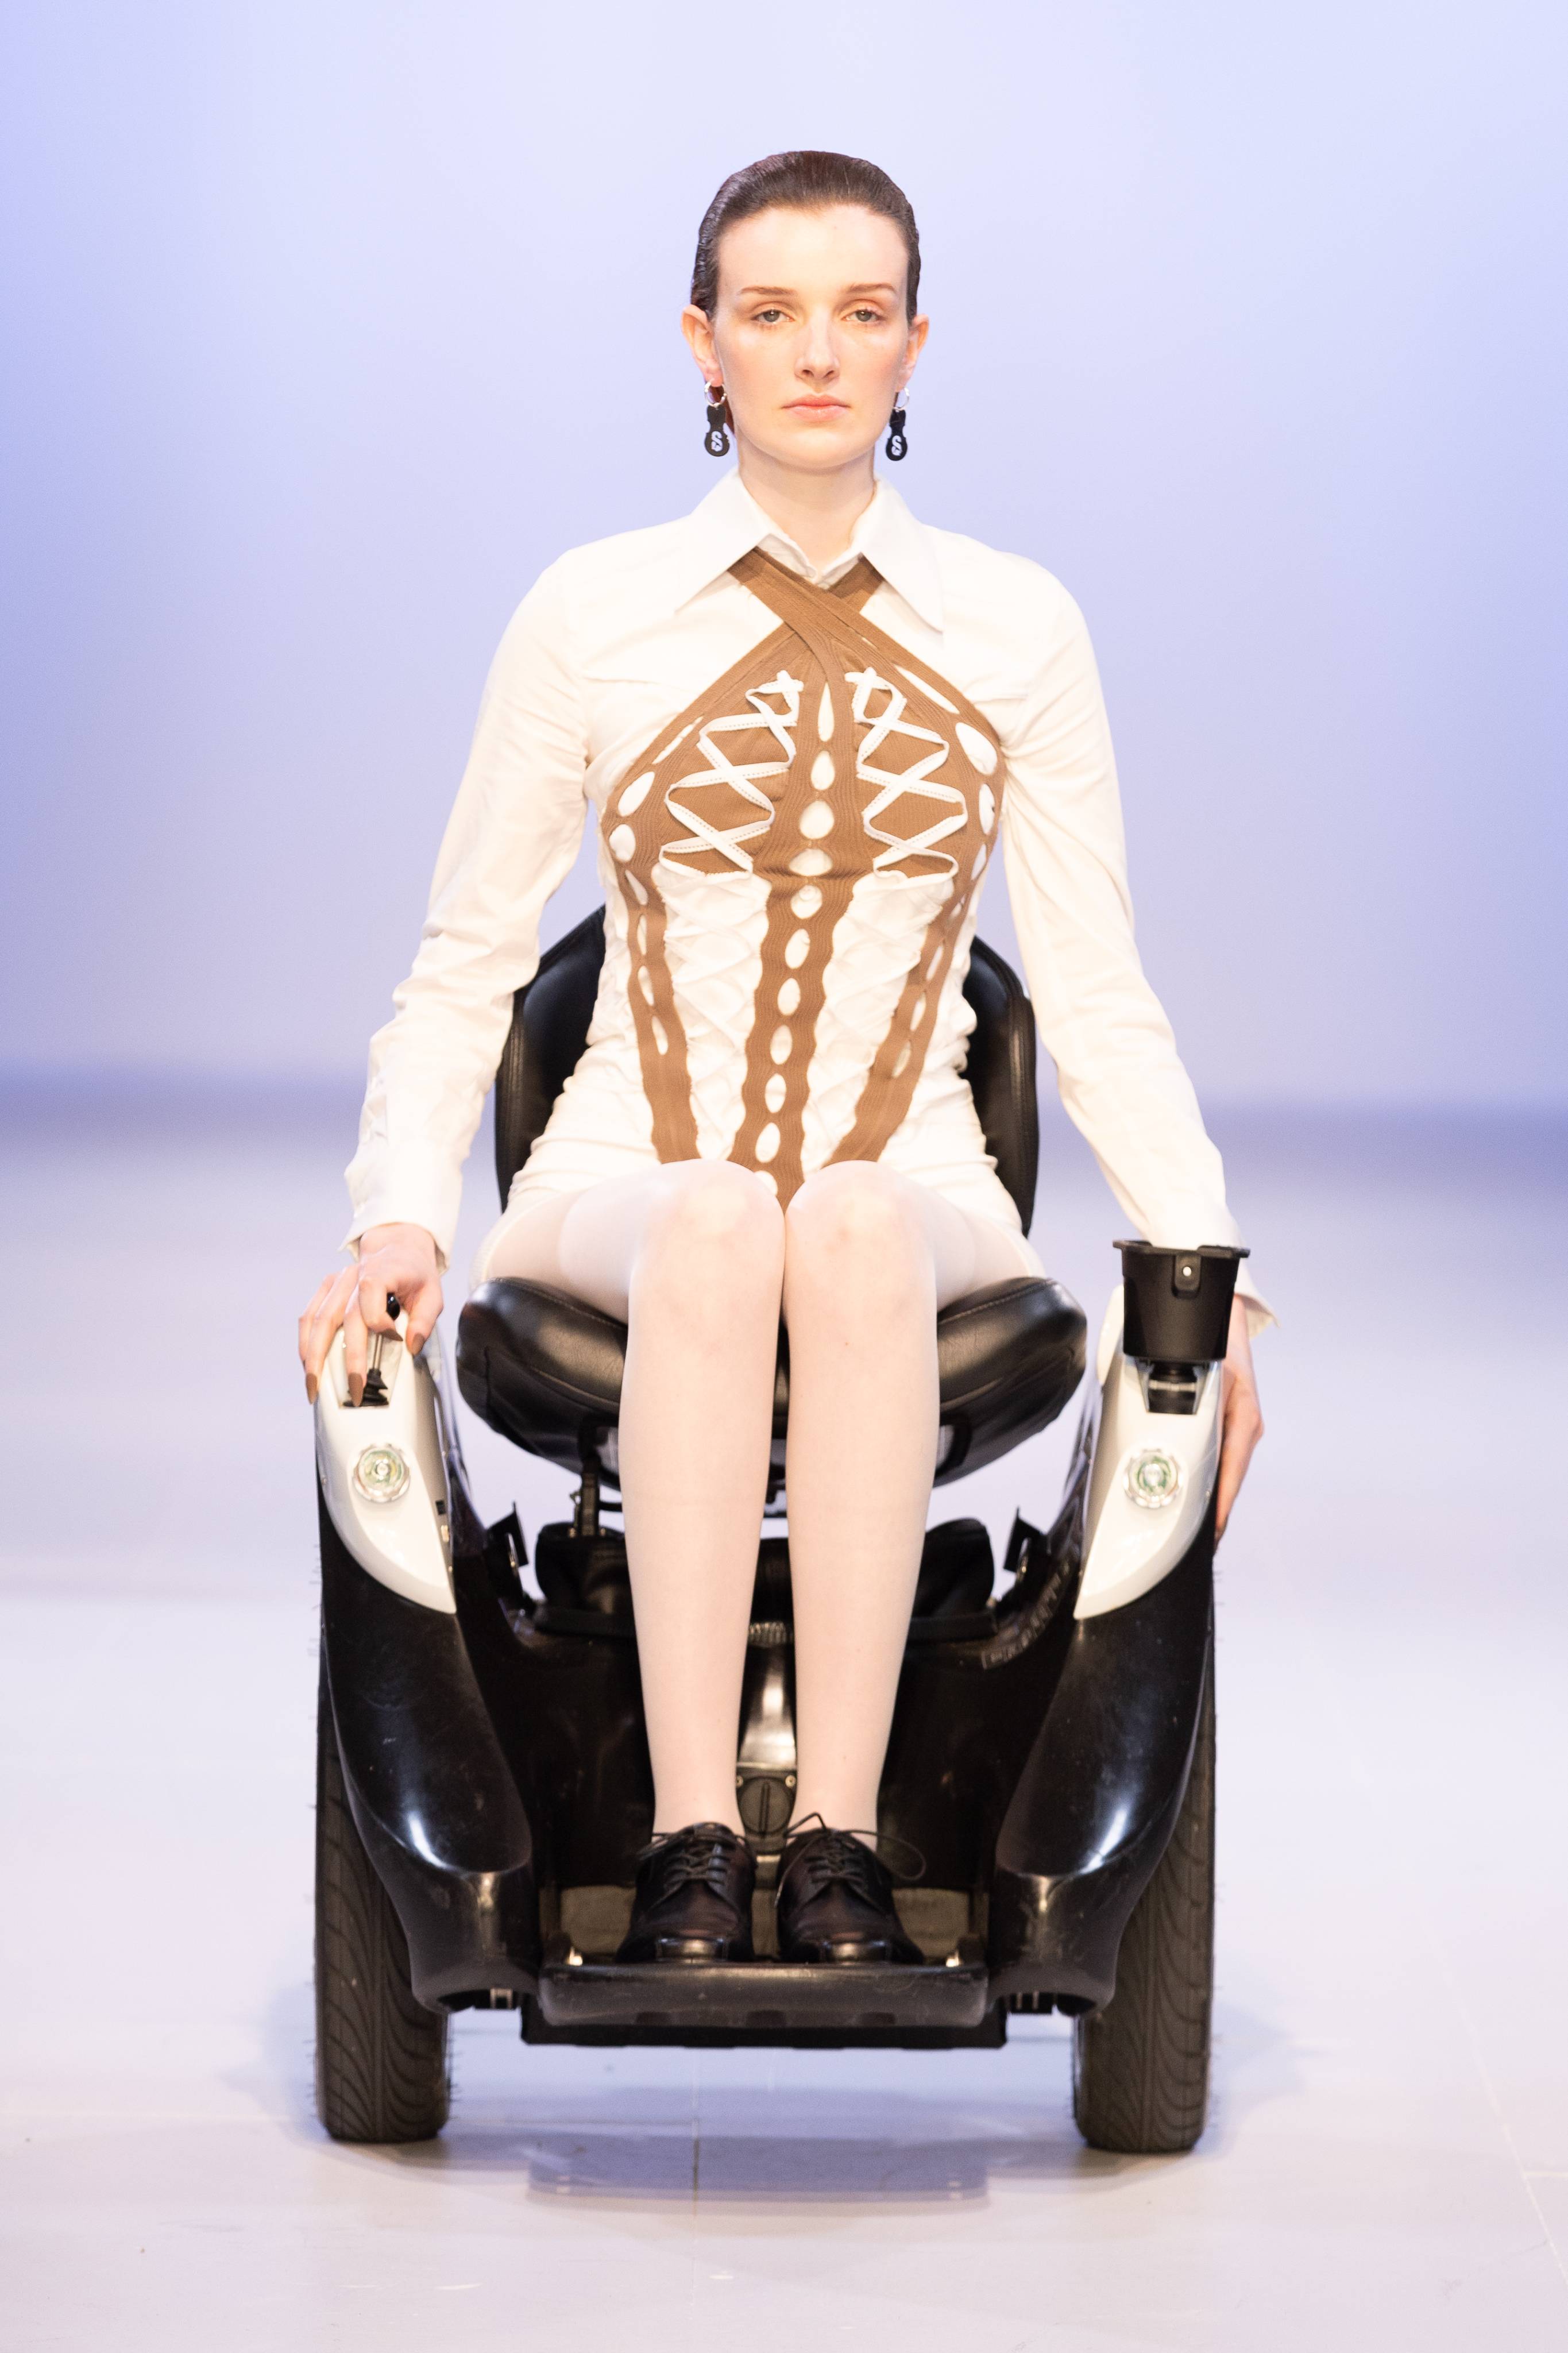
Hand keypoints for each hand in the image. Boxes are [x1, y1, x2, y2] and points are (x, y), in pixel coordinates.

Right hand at [299, 1223, 443, 1404]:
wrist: (398, 1248)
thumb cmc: (416, 1275)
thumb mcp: (433, 1294)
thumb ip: (425, 1320)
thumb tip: (413, 1347)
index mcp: (383, 1270)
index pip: (371, 1293)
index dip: (380, 1320)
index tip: (394, 1340)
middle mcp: (355, 1275)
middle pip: (344, 1318)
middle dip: (348, 1358)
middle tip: (354, 1390)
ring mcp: (337, 1281)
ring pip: (318, 1320)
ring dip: (314, 1356)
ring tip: (315, 1386)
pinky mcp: (326, 1288)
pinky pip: (309, 1317)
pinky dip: (306, 1343)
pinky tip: (308, 1365)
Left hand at [1214, 1294, 1263, 1541]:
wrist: (1227, 1324)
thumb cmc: (1216, 1346)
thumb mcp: (1207, 1373)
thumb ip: (1193, 1401)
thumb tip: (1176, 1430)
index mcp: (1244, 1419)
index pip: (1231, 1472)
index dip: (1220, 1505)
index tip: (1211, 1532)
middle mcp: (1247, 1427)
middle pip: (1230, 1478)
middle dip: (1215, 1511)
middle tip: (1200, 1542)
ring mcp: (1243, 1427)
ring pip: (1227, 1471)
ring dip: (1214, 1498)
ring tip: (1201, 1530)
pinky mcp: (1235, 1426)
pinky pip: (1224, 1459)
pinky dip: (1214, 1480)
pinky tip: (1203, 1497)